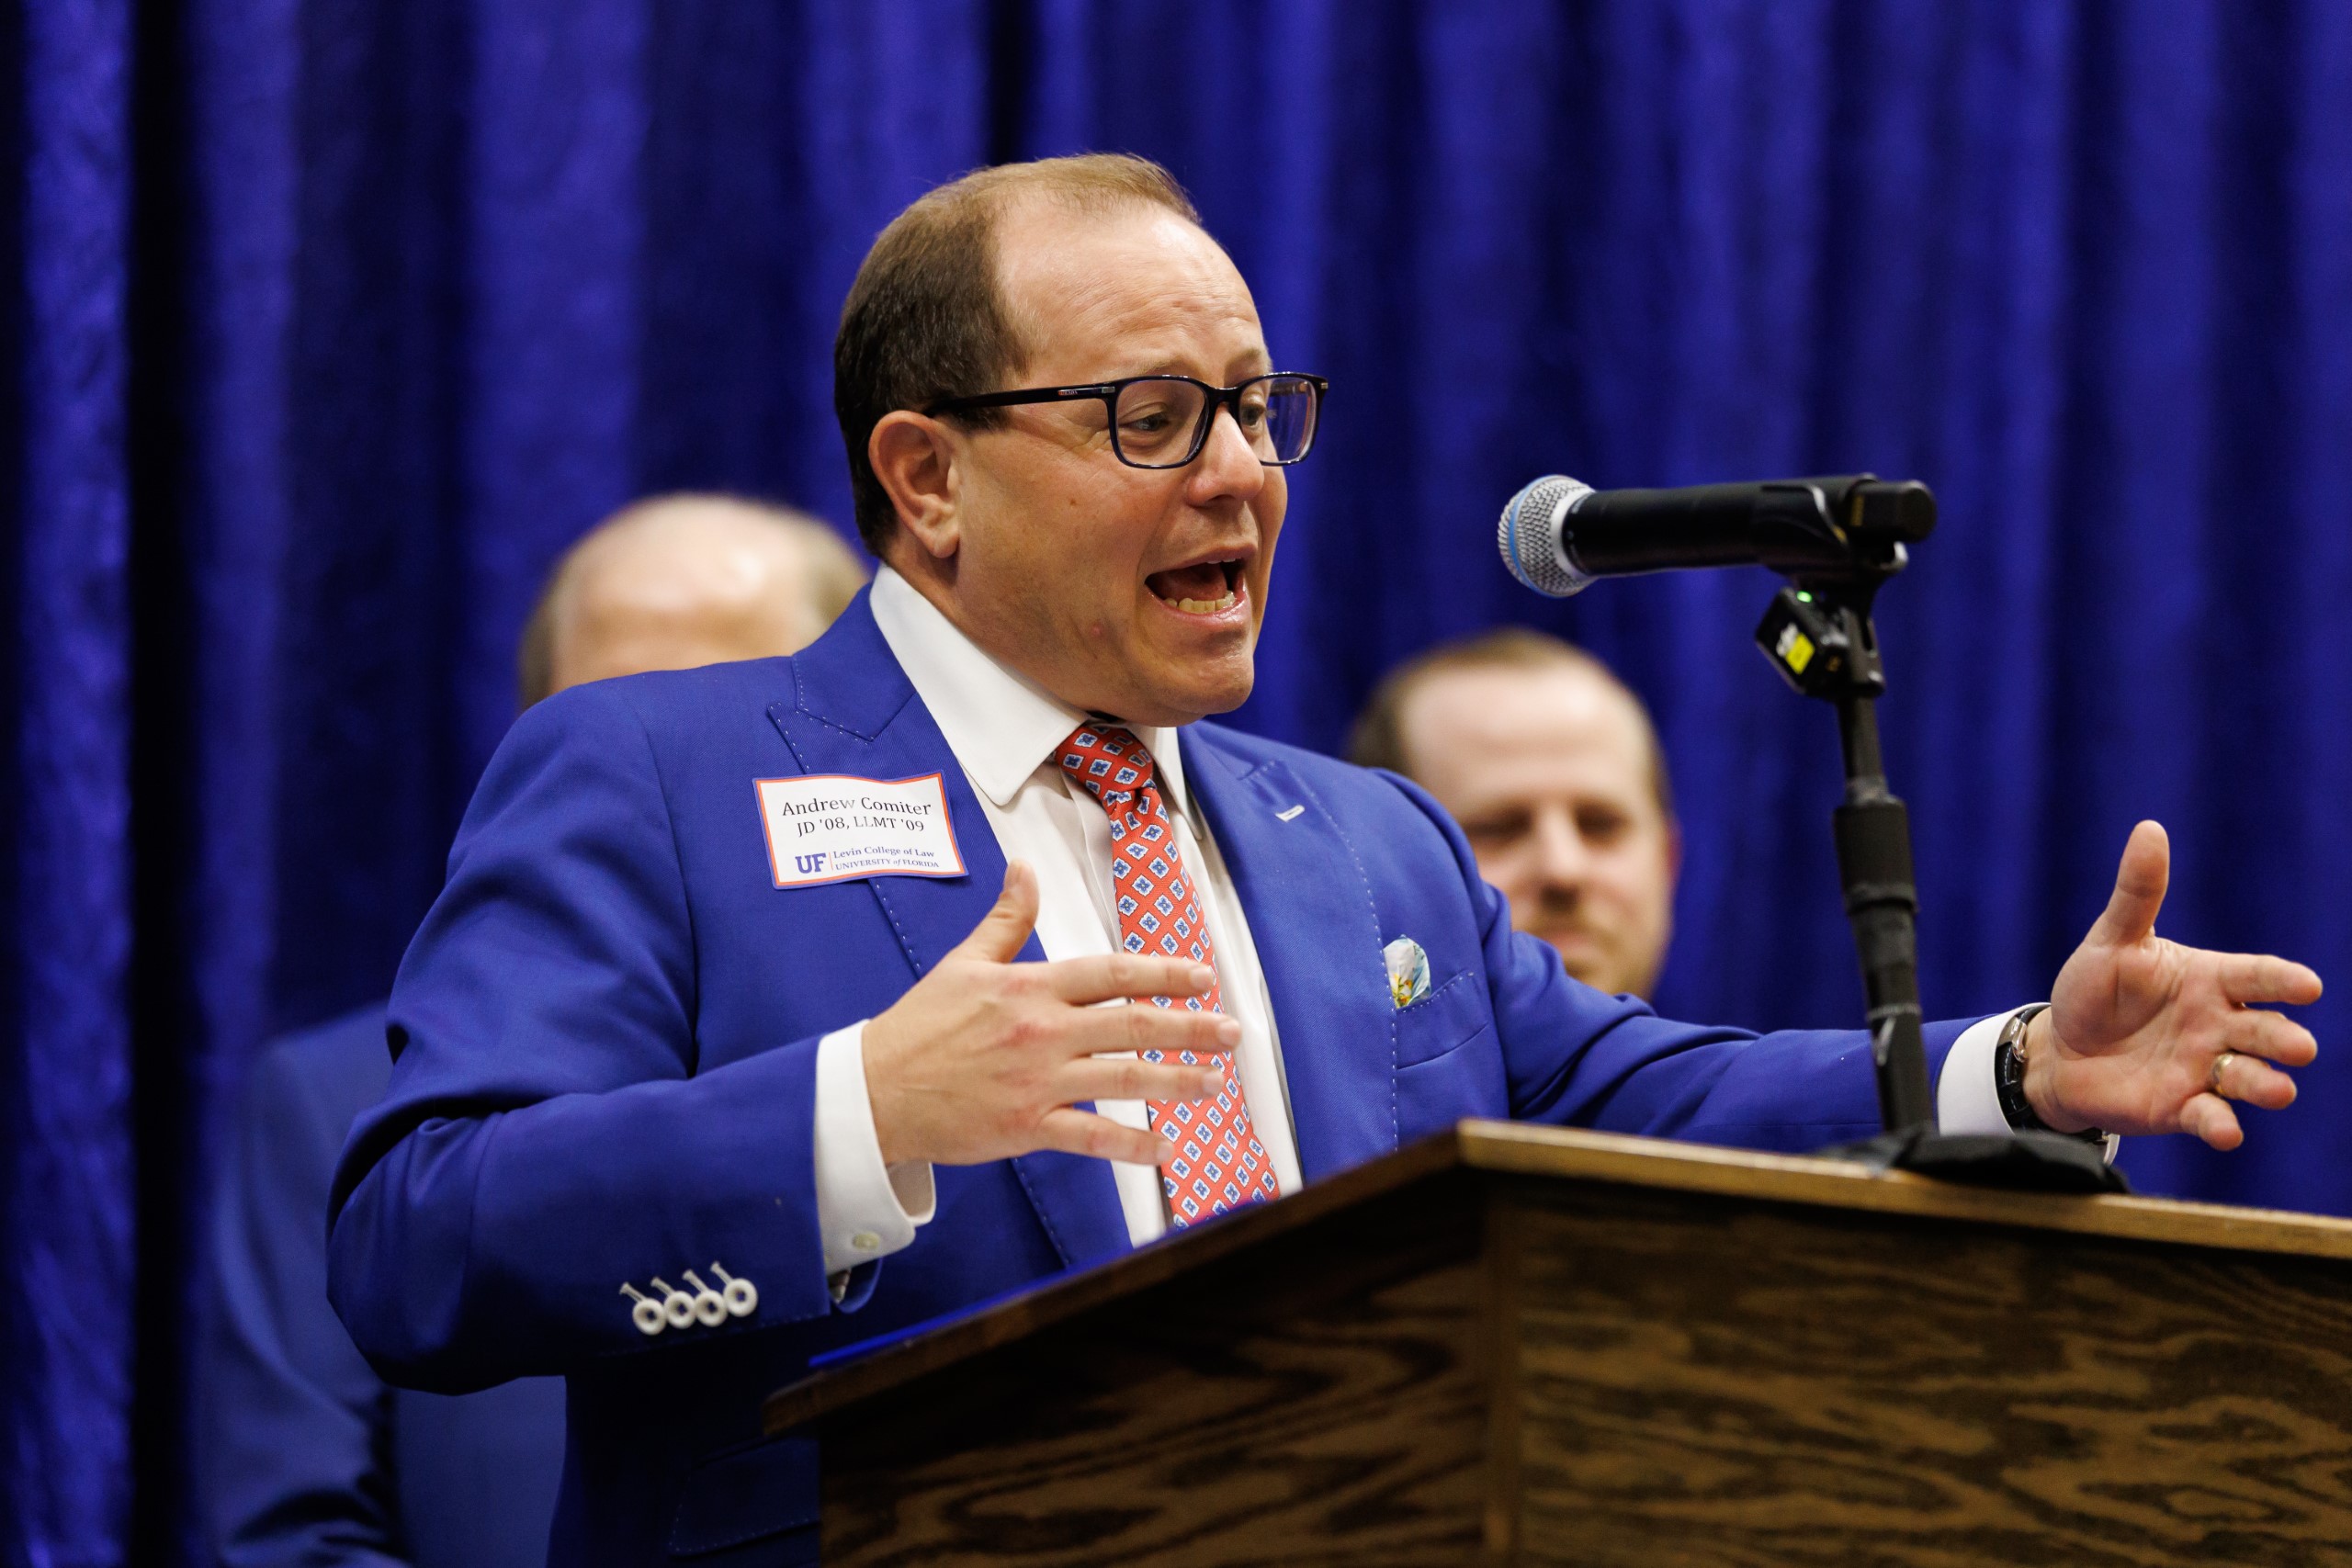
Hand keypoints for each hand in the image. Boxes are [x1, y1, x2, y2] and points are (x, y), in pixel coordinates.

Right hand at [861, 861, 1234, 1167]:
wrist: (875, 1091)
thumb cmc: (919, 1027)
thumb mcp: (963, 962)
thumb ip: (1006, 920)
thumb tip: (1024, 870)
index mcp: (1030, 986)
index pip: (1111, 972)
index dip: (1163, 973)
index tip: (1202, 976)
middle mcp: (1042, 1031)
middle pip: (1132, 1024)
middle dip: (1190, 1027)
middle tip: (1233, 1032)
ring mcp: (1037, 1081)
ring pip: (1123, 1078)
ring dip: (1176, 1080)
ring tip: (1214, 1082)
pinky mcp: (1027, 1126)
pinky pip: (1092, 1136)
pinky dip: (1133, 1145)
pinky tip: (1167, 1148)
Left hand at [2025, 821, 2321, 1148]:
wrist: (2060, 1052)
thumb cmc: (2095, 991)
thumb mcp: (2112, 940)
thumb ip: (2137, 893)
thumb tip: (2149, 828)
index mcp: (2210, 980)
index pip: (2258, 976)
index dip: (2283, 981)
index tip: (2308, 986)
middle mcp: (2218, 1025)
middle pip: (2265, 1031)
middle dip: (2285, 1039)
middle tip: (2298, 1048)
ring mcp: (2204, 1068)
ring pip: (2249, 1076)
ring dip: (2266, 1084)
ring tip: (2277, 1089)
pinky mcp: (2183, 1108)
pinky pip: (2210, 1117)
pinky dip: (2221, 1125)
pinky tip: (2227, 1131)